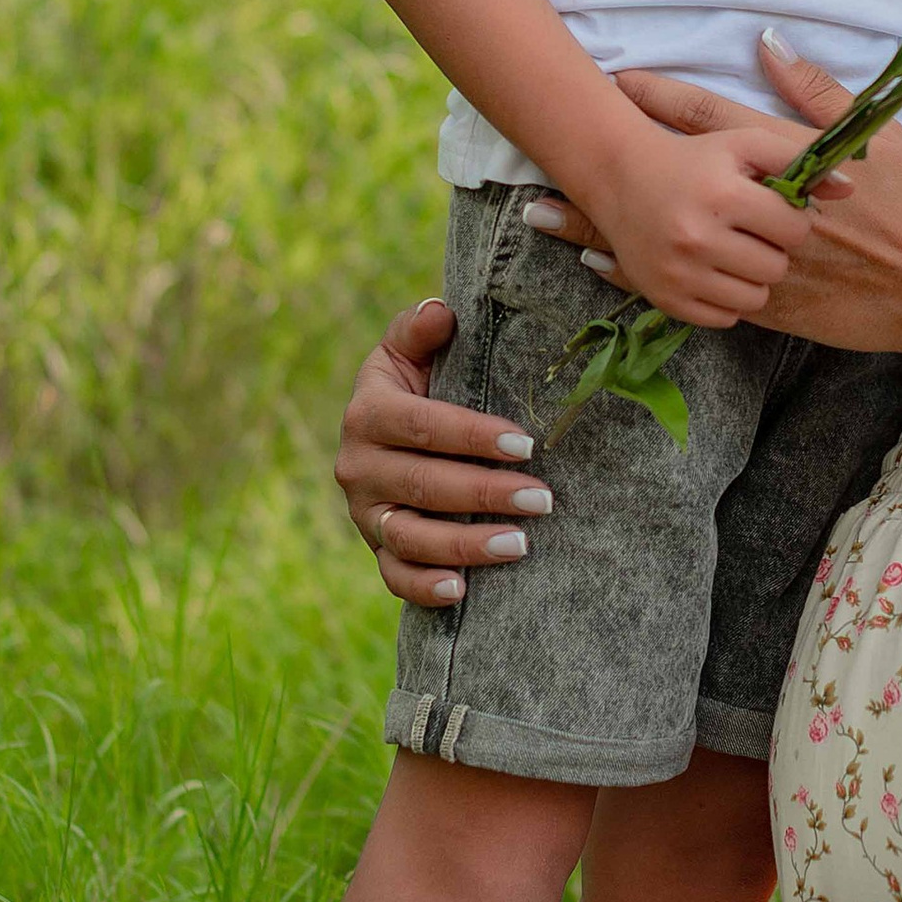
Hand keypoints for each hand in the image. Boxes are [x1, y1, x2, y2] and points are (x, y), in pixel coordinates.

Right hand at [332, 300, 552, 605]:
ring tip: (520, 544)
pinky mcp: (376, 549)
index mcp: (367, 412)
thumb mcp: (410, 352)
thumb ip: (420, 330)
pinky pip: (394, 576)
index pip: (422, 426)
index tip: (525, 443)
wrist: (392, 434)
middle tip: (543, 499)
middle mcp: (357, 466)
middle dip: (485, 493)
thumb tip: (440, 311)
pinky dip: (424, 587)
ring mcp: (365, 513)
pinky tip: (463, 589)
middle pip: (423, 484)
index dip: (472, 435)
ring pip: (410, 536)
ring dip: (465, 545)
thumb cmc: (417, 384)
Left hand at [572, 37, 901, 373]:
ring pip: (670, 242)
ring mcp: (757, 261)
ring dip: (607, 229)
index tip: (616, 81)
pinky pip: (689, 290)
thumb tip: (766, 42)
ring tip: (549, 216)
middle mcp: (761, 210)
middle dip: (610, 163)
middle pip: (674, 180)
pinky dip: (644, 279)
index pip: (710, 121)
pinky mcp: (766, 306)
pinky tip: (605, 269)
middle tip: (552, 153)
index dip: (660, 98)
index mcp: (789, 161)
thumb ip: (818, 93)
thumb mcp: (877, 140)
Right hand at [579, 107, 815, 327]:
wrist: (622, 179)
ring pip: (754, 298)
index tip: (773, 211)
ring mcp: (680, 273)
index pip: (794, 229)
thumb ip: (798, 157)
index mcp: (723, 195)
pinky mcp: (666, 300)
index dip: (791, 219)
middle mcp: (698, 237)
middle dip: (773, 250)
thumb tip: (851, 188)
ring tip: (736, 252)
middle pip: (776, 267)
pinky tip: (716, 271)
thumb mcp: (745, 144)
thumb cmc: (694, 159)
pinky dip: (727, 300)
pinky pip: (724, 319)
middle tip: (753, 233)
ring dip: (753, 277)